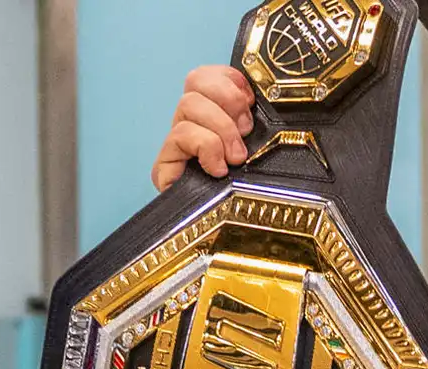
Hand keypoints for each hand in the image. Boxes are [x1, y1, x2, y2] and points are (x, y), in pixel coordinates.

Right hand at [153, 65, 256, 189]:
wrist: (228, 235)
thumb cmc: (251, 192)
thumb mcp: (261, 148)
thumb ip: (254, 120)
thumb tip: (256, 95)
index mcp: (212, 113)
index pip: (207, 73)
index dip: (229, 80)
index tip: (250, 102)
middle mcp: (191, 123)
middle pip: (195, 80)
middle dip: (227, 100)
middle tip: (245, 131)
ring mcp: (176, 143)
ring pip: (189, 104)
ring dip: (220, 129)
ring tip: (235, 156)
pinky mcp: (165, 165)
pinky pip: (181, 135)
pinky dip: (206, 147)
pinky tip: (218, 168)